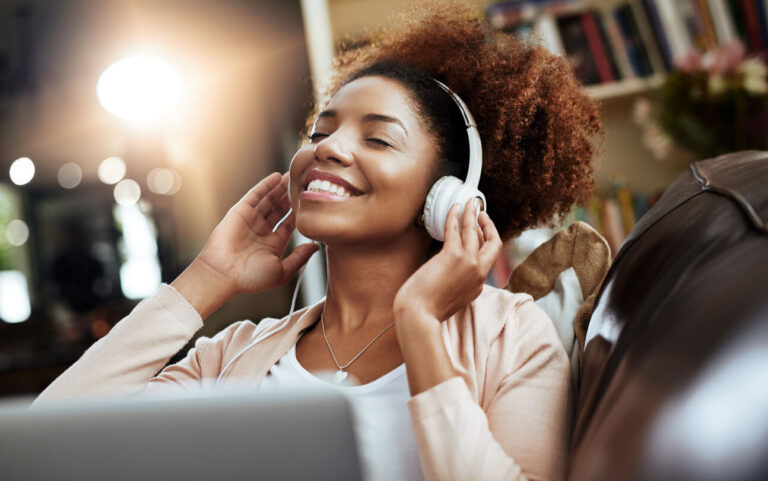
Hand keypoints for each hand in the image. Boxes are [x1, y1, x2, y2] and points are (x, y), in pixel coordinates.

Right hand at [193, 172, 318, 296]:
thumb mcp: (282, 272)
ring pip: (269, 200)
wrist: (223, 274)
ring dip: (281, 188)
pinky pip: (255, 195)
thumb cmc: (251, 278)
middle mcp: (262, 231)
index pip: (289, 224)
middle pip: (280, 209)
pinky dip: (266, 185)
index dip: (299, 213)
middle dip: (291, 197)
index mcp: (273, 245)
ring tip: (293, 176)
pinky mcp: (240, 212)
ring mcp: (251, 220)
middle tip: (303, 184)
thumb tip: (316, 247)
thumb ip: (300, 258)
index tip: (310, 203)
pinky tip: (277, 177)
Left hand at [394, 198, 502, 321]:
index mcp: (478, 285)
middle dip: (489, 225)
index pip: (487, 260)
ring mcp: (468, 263)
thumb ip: (458, 287)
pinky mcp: (453, 256)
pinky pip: (456, 229)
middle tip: (481, 213)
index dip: (483, 243)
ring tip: (471, 202)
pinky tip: (454, 208)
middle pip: (493, 244)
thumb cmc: (428, 310)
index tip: (479, 233)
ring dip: (473, 213)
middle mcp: (478, 273)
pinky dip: (456, 216)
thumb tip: (451, 273)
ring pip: (475, 231)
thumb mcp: (452, 301)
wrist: (420, 315)